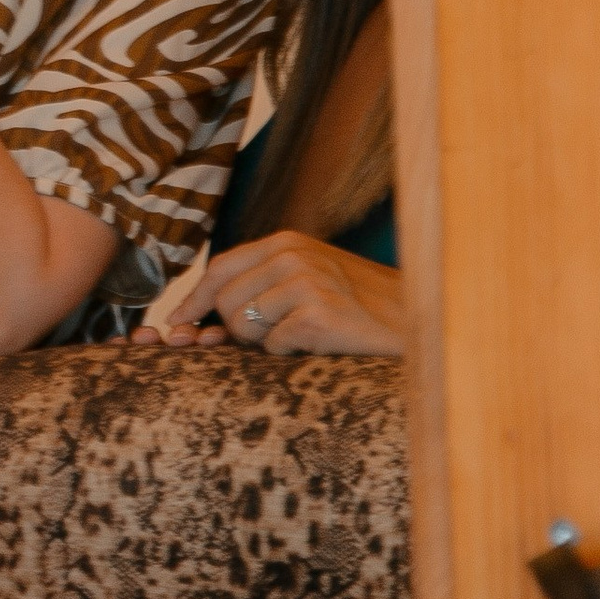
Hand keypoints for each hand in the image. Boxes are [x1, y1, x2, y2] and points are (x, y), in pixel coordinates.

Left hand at [128, 232, 404, 355]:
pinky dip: (289, 355)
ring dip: (264, 344)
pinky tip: (321, 345)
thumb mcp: (308, 285)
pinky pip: (272, 346)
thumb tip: (190, 328)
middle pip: (222, 301)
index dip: (193, 301)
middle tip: (274, 338)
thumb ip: (257, 293)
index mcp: (286, 243)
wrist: (423, 327)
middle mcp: (292, 255)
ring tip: (305, 337)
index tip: (177, 324)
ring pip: (241, 326)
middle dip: (233, 329)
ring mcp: (305, 281)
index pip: (218, 269)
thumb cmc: (361, 312)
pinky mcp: (317, 313)